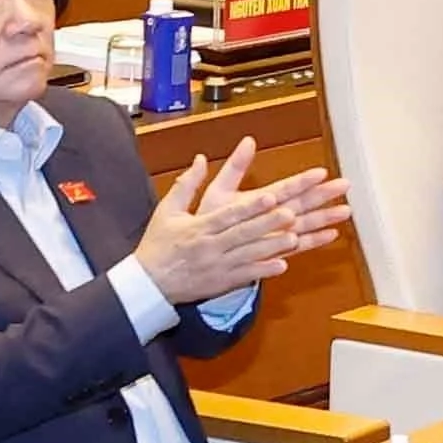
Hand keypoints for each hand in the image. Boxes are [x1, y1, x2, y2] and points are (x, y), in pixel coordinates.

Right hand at [133, 140, 344, 305]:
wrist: (147, 284)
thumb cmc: (158, 244)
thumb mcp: (167, 210)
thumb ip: (187, 184)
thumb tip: (201, 158)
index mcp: (198, 227)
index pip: (228, 215)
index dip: (250, 207)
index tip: (270, 196)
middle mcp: (210, 247)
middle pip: (243, 233)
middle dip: (268, 223)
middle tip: (292, 213)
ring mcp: (217, 266)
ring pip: (248, 255)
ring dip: (272, 247)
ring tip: (294, 237)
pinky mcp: (220, 283)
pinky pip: (245, 277)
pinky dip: (263, 271)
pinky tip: (283, 265)